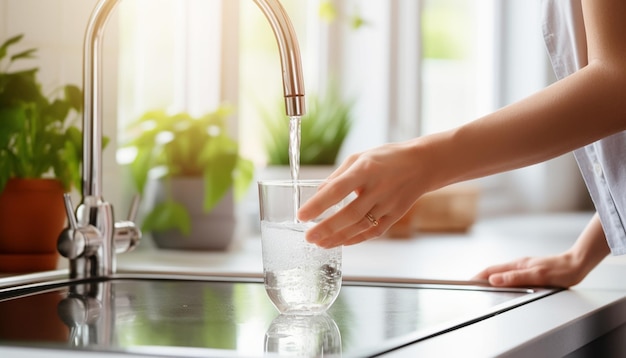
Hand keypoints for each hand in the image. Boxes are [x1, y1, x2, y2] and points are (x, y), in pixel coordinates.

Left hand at [297, 140, 426, 247]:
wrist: (422, 164)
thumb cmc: (386, 159)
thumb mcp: (360, 157)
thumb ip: (338, 176)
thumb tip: (318, 194)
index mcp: (366, 169)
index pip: (337, 189)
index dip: (318, 204)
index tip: (301, 215)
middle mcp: (378, 188)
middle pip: (349, 214)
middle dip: (326, 228)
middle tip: (308, 237)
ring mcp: (388, 204)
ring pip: (360, 226)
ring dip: (338, 238)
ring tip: (319, 243)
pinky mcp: (395, 215)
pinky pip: (373, 231)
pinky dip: (356, 239)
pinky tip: (340, 243)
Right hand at [472, 253, 586, 287]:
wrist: (577, 264)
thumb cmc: (560, 270)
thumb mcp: (536, 276)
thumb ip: (514, 278)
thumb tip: (493, 280)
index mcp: (517, 265)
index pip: (491, 270)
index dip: (478, 276)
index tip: (468, 282)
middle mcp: (518, 265)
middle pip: (494, 271)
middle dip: (481, 278)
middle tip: (472, 286)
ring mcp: (524, 267)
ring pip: (502, 273)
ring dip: (491, 278)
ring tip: (483, 286)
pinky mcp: (531, 270)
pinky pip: (511, 275)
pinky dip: (502, 280)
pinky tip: (505, 285)